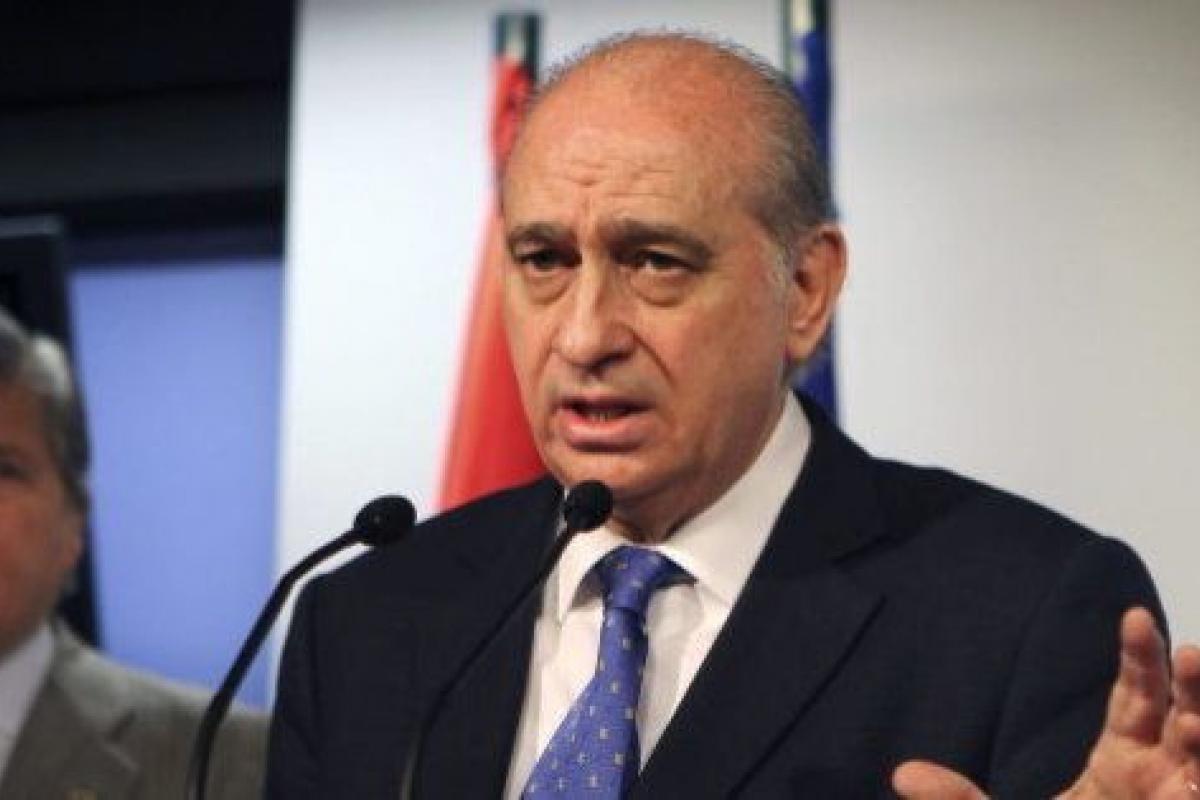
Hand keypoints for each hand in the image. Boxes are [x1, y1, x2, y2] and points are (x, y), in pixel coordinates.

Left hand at [892, 607, 1199, 798]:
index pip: (1139, 694)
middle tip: (1193, 653)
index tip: (1132, 615)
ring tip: (1198, 718)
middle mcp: (1164, 779)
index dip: (1141, 656)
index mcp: (1124, 760)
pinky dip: (1199, 791)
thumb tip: (902, 776)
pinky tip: (1196, 786)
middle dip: (1195, 689)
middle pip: (1189, 720)